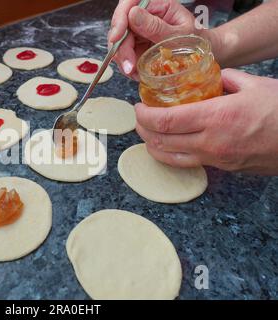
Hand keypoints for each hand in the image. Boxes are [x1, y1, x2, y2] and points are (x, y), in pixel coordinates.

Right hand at [108, 0, 197, 79]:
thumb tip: (132, 14)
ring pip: (118, 42)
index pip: (129, 3)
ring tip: (135, 73)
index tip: (116, 38)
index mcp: (157, 4)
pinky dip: (128, 65)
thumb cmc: (196, 40)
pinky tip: (137, 73)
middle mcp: (145, 15)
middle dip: (120, 48)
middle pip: (120, 26)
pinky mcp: (136, 44)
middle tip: (129, 67)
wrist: (201, 54)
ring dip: (123, 59)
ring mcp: (138, 30)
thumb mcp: (180, 34)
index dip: (119, 19)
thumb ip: (156, 26)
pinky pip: (124, 54)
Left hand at [135, 69, 277, 174]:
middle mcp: (210, 143)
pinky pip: (188, 164)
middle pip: (161, 142)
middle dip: (143, 131)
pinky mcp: (223, 169)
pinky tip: (171, 146)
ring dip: (153, 147)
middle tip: (139, 120)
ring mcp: (216, 160)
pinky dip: (172, 155)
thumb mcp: (255, 85)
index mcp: (216, 117)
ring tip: (148, 134)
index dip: (144, 116)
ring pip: (171, 159)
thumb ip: (226, 79)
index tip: (138, 108)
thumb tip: (211, 77)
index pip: (164, 122)